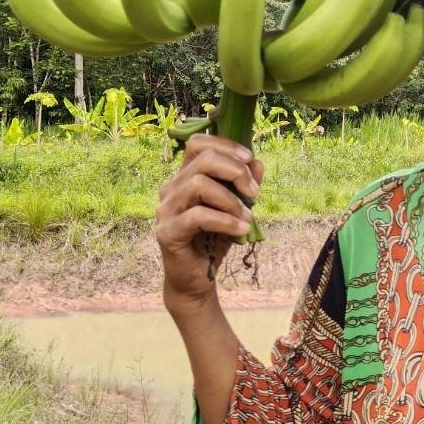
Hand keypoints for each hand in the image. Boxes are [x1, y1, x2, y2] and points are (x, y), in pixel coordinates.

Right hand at [156, 133, 262, 310]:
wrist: (196, 280)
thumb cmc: (214, 241)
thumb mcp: (236, 210)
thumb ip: (245, 186)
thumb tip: (258, 162)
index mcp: (185, 178)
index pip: (197, 143)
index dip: (225, 145)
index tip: (249, 158)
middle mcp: (171, 189)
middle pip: (203, 159)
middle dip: (235, 171)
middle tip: (254, 193)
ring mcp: (166, 210)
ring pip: (199, 184)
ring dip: (231, 200)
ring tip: (247, 218)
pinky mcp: (167, 232)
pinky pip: (198, 216)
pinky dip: (225, 221)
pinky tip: (240, 230)